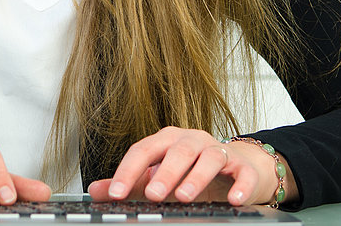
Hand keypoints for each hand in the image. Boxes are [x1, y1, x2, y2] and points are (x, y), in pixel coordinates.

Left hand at [87, 128, 289, 206]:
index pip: (143, 150)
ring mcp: (219, 150)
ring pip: (209, 157)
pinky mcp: (242, 166)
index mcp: (167, 140)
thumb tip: (97, 190)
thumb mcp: (158, 175)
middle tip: (152, 194)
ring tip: (183, 197)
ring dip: (196, 177)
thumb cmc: (192, 170)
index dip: (128, 171)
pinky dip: (239, 185)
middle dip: (164, 173)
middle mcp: (192, 140)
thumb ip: (130, 182)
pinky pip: (242, 173)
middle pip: (177, 151)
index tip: (117, 193)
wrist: (237, 166)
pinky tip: (232, 199)